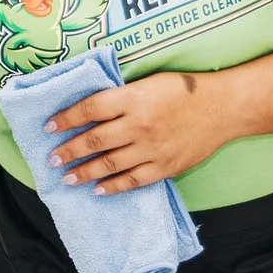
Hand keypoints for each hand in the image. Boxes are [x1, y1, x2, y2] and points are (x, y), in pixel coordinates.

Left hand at [45, 70, 236, 193]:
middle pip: (94, 140)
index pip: (89, 109)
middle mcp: (139, 125)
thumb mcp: (147, 83)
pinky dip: (113, 186)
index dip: (65, 119)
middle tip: (52, 159)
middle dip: (69, 150)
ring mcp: (152, 148)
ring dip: (84, 171)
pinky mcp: (165, 166)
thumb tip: (87, 111)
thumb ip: (119, 97)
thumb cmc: (184, 91)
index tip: (49, 127)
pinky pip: (133, 180)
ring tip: (67, 177)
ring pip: (109, 163)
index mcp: (132, 99)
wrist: (223, 107)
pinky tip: (97, 189)